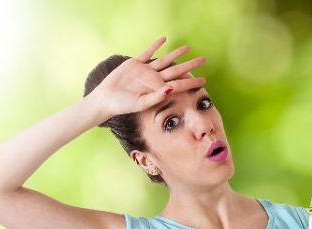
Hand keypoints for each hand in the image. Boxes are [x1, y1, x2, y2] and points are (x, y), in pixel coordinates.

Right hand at [87, 36, 206, 121]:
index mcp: (158, 89)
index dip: (192, 82)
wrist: (107, 99)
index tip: (204, 80)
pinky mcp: (135, 63)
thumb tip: (170, 88)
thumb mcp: (141, 103)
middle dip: (190, 65)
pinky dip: (155, 45)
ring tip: (188, 47)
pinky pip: (147, 52)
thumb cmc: (123, 105)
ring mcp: (145, 71)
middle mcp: (154, 79)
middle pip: (176, 70)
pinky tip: (164, 39)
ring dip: (176, 53)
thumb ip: (156, 96)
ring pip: (165, 60)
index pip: (179, 84)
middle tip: (204, 59)